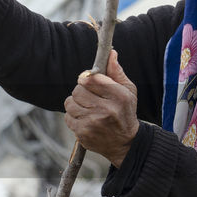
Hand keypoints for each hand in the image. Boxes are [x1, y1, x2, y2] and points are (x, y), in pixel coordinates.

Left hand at [64, 50, 138, 166]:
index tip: (88, 82)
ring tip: (86, 108)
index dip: (85, 79)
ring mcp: (93, 123)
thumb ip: (117, 72)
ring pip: (70, 103)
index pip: (90, 79)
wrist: (126, 143)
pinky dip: (73, 117)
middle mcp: (106, 110)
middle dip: (80, 92)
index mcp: (118, 96)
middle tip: (88, 96)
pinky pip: (68, 118)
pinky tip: (84, 119)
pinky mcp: (83, 134)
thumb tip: (110, 52)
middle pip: (78, 91)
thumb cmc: (125, 113)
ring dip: (75, 104)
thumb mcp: (128, 91)